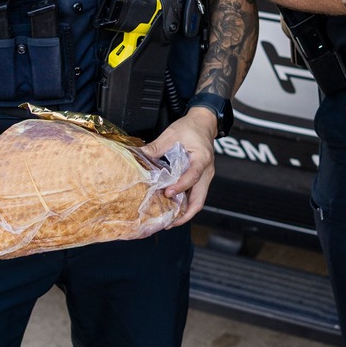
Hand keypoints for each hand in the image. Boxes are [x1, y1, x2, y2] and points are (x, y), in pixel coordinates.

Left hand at [147, 107, 219, 224]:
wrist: (204, 123)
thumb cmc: (191, 128)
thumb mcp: (171, 134)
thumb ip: (156, 147)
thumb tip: (138, 156)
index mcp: (202, 158)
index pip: (193, 176)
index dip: (180, 187)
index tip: (167, 193)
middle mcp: (207, 171)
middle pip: (200, 199)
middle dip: (186, 214)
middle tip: (169, 222)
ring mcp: (205, 177)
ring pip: (199, 201)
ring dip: (185, 213)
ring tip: (169, 221)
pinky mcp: (201, 179)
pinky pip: (195, 196)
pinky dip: (185, 205)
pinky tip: (173, 209)